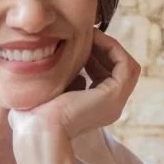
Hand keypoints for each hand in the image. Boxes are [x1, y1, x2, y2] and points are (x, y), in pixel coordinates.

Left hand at [7, 29, 140, 142]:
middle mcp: (110, 107)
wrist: (38, 129)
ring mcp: (114, 103)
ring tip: (90, 35)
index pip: (107, 76)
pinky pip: (125, 64)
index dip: (96, 56)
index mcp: (97, 109)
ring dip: (109, 47)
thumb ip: (69, 80)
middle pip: (119, 71)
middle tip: (86, 36)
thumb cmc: (37, 114)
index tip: (79, 43)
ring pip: (126, 66)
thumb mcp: (55, 91)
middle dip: (104, 50)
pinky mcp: (113, 95)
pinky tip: (92, 39)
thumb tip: (77, 68)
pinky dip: (112, 48)